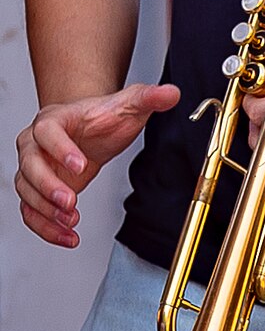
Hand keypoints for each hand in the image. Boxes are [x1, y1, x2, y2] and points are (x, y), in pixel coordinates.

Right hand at [15, 81, 179, 247]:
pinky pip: (31, 211)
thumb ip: (148, 98)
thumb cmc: (102, 118)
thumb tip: (171, 93)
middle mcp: (35, 144)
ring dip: (45, 210)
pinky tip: (67, 237)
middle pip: (30, 165)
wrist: (89, 128)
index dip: (60, 148)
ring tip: (71, 223)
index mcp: (54, 121)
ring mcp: (34, 169)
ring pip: (26, 191)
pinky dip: (45, 227)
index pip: (47, 131)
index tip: (81, 164)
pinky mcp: (38, 191)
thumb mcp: (128, 104)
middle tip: (70, 202)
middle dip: (48, 186)